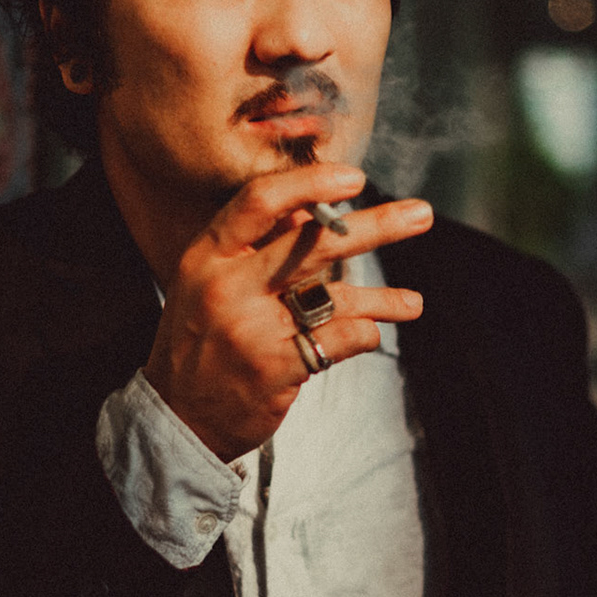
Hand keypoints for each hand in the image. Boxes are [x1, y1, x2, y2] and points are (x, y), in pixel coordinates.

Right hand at [145, 163, 432, 460]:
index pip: (260, 201)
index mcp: (208, 256)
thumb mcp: (208, 284)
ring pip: (338, 295)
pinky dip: (363, 334)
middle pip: (314, 242)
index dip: (311, 183)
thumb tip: (310, 207)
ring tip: (413, 303)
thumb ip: (254, 247)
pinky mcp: (276, 368)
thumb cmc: (200, 342)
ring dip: (384, 298)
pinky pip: (341, 338)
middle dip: (377, 225)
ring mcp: (252, 328)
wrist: (176, 419)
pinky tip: (371, 335)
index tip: (353, 177)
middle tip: (421, 213)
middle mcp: (229, 286)